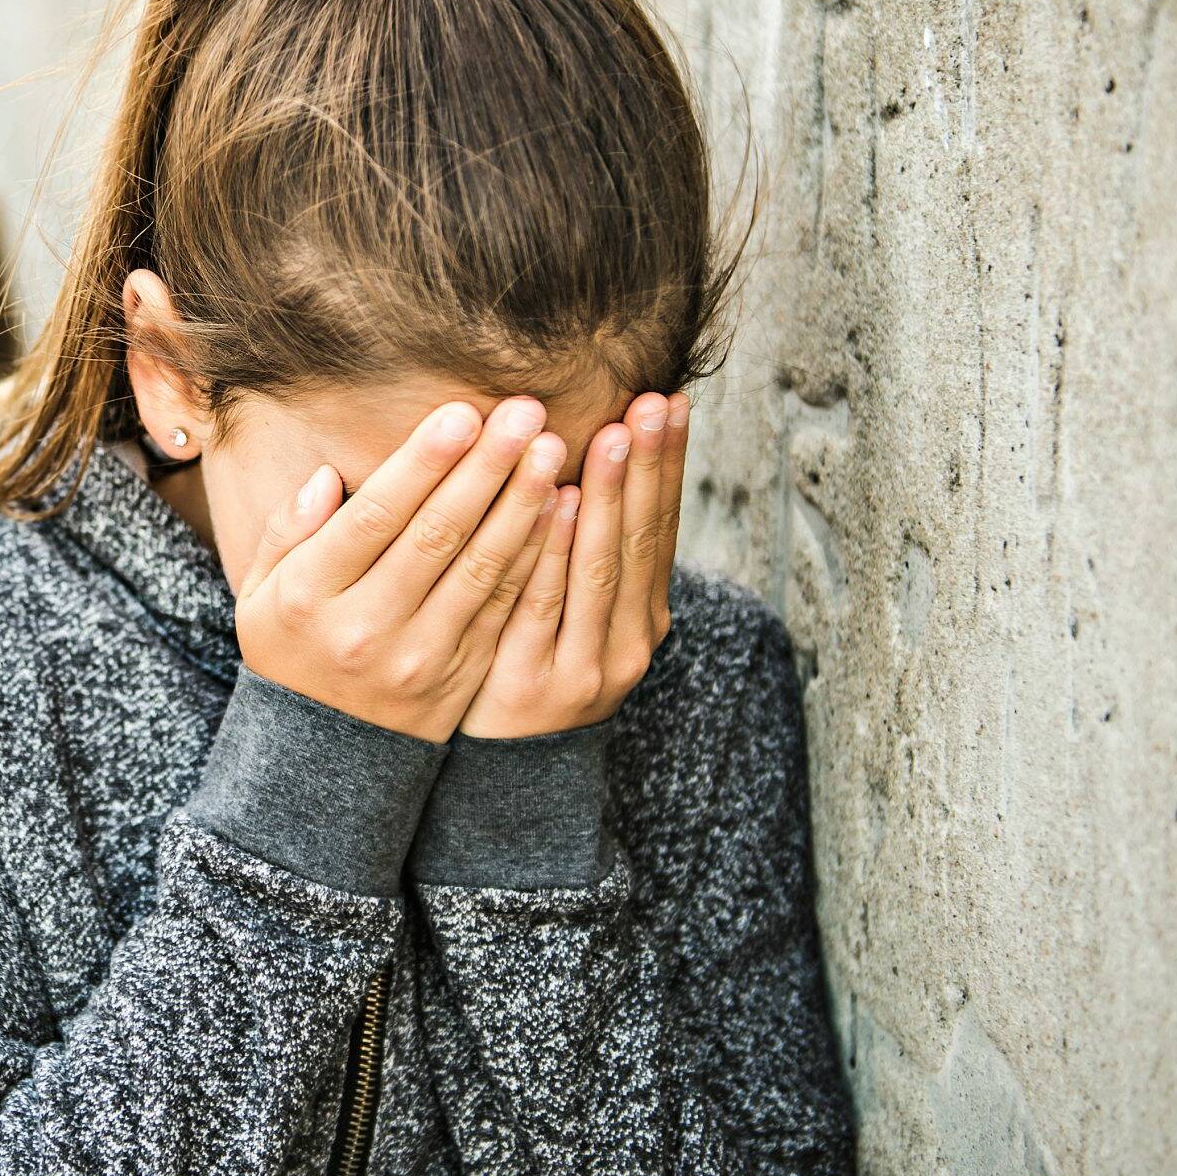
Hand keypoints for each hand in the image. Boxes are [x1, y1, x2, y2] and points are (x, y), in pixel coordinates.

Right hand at [237, 397, 568, 741]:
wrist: (323, 755)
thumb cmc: (292, 648)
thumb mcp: (262, 592)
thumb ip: (289, 531)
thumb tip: (328, 478)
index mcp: (310, 597)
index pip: (375, 517)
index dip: (423, 463)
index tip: (463, 413)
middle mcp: (366, 628)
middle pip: (436, 535)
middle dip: (485, 468)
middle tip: (525, 413)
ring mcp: (419, 657)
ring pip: (480, 570)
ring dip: (522, 505)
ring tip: (551, 449)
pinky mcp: (461, 676)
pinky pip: (504, 608)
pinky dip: (535, 556)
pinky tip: (559, 511)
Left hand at [460, 392, 687, 737]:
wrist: (505, 774)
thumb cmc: (530, 670)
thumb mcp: (572, 616)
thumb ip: (583, 552)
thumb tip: (585, 461)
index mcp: (643, 615)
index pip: (661, 526)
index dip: (668, 464)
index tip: (671, 401)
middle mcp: (630, 639)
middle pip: (642, 540)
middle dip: (649, 467)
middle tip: (652, 402)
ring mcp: (588, 665)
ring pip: (602, 568)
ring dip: (612, 498)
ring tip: (615, 435)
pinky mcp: (539, 684)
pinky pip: (546, 603)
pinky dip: (557, 552)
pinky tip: (561, 504)